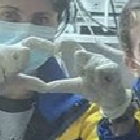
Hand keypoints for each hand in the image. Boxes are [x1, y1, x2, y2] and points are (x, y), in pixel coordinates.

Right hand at [0, 37, 56, 102]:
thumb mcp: (16, 82)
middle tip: (9, 76)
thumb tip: (46, 85)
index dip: (43, 43)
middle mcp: (7, 48)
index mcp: (15, 51)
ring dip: (7, 78)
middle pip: (25, 52)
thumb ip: (31, 81)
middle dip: (20, 67)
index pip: (31, 42)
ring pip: (13, 66)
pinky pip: (2, 74)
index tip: (55, 48)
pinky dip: (0, 83)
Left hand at [17, 43, 131, 120]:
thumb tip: (42, 87)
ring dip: (92, 79)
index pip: (62, 46)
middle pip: (79, 54)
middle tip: (90, 79)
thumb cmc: (94, 89)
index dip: (45, 43)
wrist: (111, 98)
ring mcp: (100, 58)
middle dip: (84, 69)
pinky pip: (97, 71)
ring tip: (98, 83)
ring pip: (88, 65)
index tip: (28, 41)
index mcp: (80, 58)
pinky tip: (104, 83)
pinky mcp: (110, 65)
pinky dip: (99, 81)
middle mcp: (89, 55)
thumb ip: (59, 85)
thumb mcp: (74, 86)